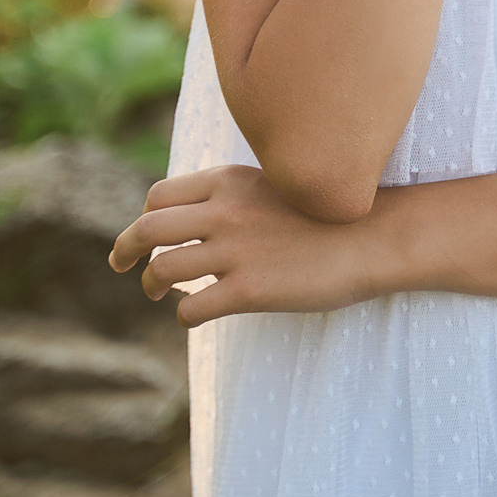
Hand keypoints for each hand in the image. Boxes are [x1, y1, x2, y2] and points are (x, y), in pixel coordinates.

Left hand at [108, 165, 405, 326]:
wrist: (375, 236)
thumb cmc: (330, 214)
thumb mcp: (277, 182)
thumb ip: (236, 194)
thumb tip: (202, 215)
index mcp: (228, 181)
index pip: (159, 197)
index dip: (145, 218)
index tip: (146, 235)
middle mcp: (223, 211)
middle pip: (148, 229)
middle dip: (125, 249)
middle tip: (120, 264)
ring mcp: (234, 251)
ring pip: (161, 270)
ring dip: (152, 285)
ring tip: (158, 293)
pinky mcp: (248, 290)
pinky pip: (190, 308)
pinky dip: (185, 315)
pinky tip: (199, 314)